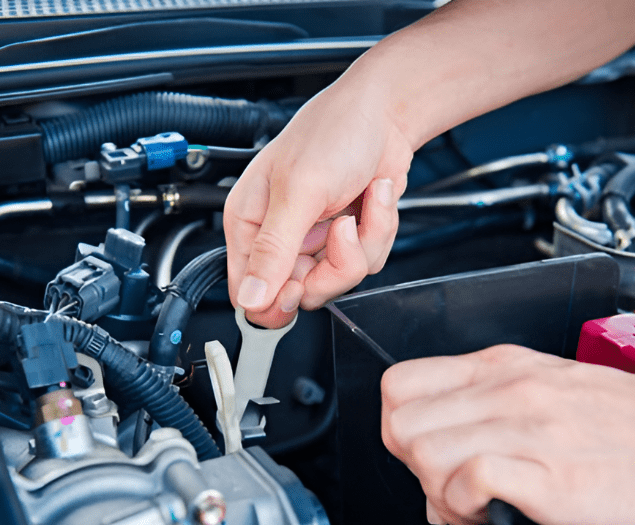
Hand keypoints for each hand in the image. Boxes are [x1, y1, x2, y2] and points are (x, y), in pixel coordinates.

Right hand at [223, 72, 410, 327]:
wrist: (386, 113)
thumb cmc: (334, 132)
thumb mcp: (300, 191)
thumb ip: (273, 249)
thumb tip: (250, 298)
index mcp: (249, 222)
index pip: (248, 291)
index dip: (276, 300)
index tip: (302, 283)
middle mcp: (280, 236)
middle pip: (300, 293)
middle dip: (334, 265)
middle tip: (343, 227)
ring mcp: (315, 239)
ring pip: (337, 279)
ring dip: (363, 242)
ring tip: (363, 199)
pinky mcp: (347, 238)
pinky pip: (365, 262)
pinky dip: (379, 231)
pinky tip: (374, 197)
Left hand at [381, 344, 634, 524]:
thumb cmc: (629, 420)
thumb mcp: (546, 388)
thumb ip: (487, 415)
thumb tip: (435, 467)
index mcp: (502, 367)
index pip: (400, 384)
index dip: (399, 427)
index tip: (425, 456)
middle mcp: (507, 390)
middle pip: (400, 424)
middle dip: (410, 467)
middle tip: (445, 489)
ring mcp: (527, 430)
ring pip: (424, 452)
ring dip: (436, 493)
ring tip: (469, 509)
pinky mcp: (549, 475)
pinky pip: (467, 483)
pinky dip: (465, 508)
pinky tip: (489, 517)